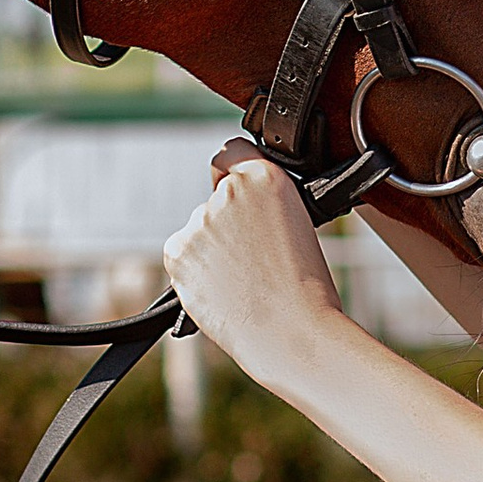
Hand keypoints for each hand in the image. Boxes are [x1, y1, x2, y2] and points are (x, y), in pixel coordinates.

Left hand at [165, 146, 341, 381]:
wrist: (289, 331)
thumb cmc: (305, 288)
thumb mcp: (300, 224)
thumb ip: (263, 203)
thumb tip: (240, 208)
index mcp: (266, 177)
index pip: (234, 151)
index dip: (237, 172)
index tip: (243, 193)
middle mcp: (228, 192)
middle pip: (216, 197)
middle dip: (229, 221)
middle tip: (255, 255)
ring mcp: (199, 221)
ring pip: (200, 228)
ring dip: (213, 247)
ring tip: (244, 278)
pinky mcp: (177, 251)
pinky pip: (183, 253)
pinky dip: (196, 268)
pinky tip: (223, 286)